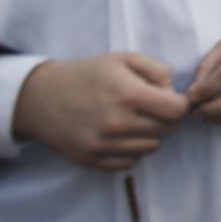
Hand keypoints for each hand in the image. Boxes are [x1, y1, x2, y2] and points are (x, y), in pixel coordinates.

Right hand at [12, 53, 187, 169]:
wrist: (40, 98)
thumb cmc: (87, 74)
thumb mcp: (123, 59)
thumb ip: (157, 70)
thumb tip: (173, 93)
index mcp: (127, 95)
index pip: (176, 111)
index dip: (179, 104)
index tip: (170, 99)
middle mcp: (116, 124)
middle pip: (167, 131)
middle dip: (166, 118)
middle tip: (151, 108)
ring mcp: (103, 146)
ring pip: (151, 148)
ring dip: (149, 134)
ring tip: (133, 119)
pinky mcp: (92, 161)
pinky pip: (131, 162)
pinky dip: (131, 150)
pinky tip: (120, 135)